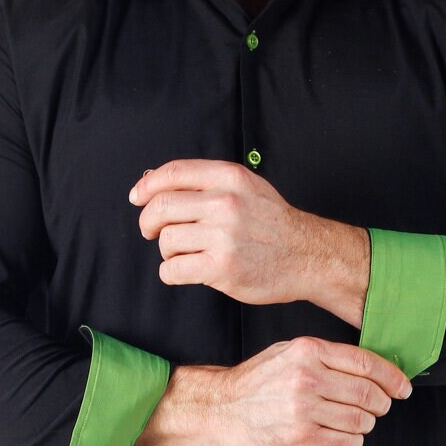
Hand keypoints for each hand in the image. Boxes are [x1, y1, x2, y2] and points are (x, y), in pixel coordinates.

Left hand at [128, 159, 322, 304]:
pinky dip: (171, 272)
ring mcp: (223, 237)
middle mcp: (225, 203)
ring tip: (184, 253)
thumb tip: (153, 182)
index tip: (137, 198)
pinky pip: (173, 269)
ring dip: (167, 250)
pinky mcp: (221, 268)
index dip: (147, 185)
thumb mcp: (247, 187)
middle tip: (151, 232)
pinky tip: (184, 271)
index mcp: (229, 178)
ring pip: (166, 240)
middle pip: (161, 207)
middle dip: (148, 222)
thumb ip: (207, 182)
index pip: (173, 173)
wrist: (308, 255)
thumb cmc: (273, 224)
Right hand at [214, 335, 411, 445]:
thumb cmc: (256, 382)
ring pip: (360, 421)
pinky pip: (346, 444)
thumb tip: (370, 368)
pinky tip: (340, 437)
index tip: (403, 388)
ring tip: (353, 422)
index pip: (366, 363)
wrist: (221, 409)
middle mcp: (307, 379)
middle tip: (378, 408)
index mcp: (308, 352)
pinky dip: (351, 442)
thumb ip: (326, 356)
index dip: (392, 377)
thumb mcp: (288, 352)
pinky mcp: (301, 439)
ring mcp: (304, 411)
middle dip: (381, 404)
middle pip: (368, 394)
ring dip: (364, 425)